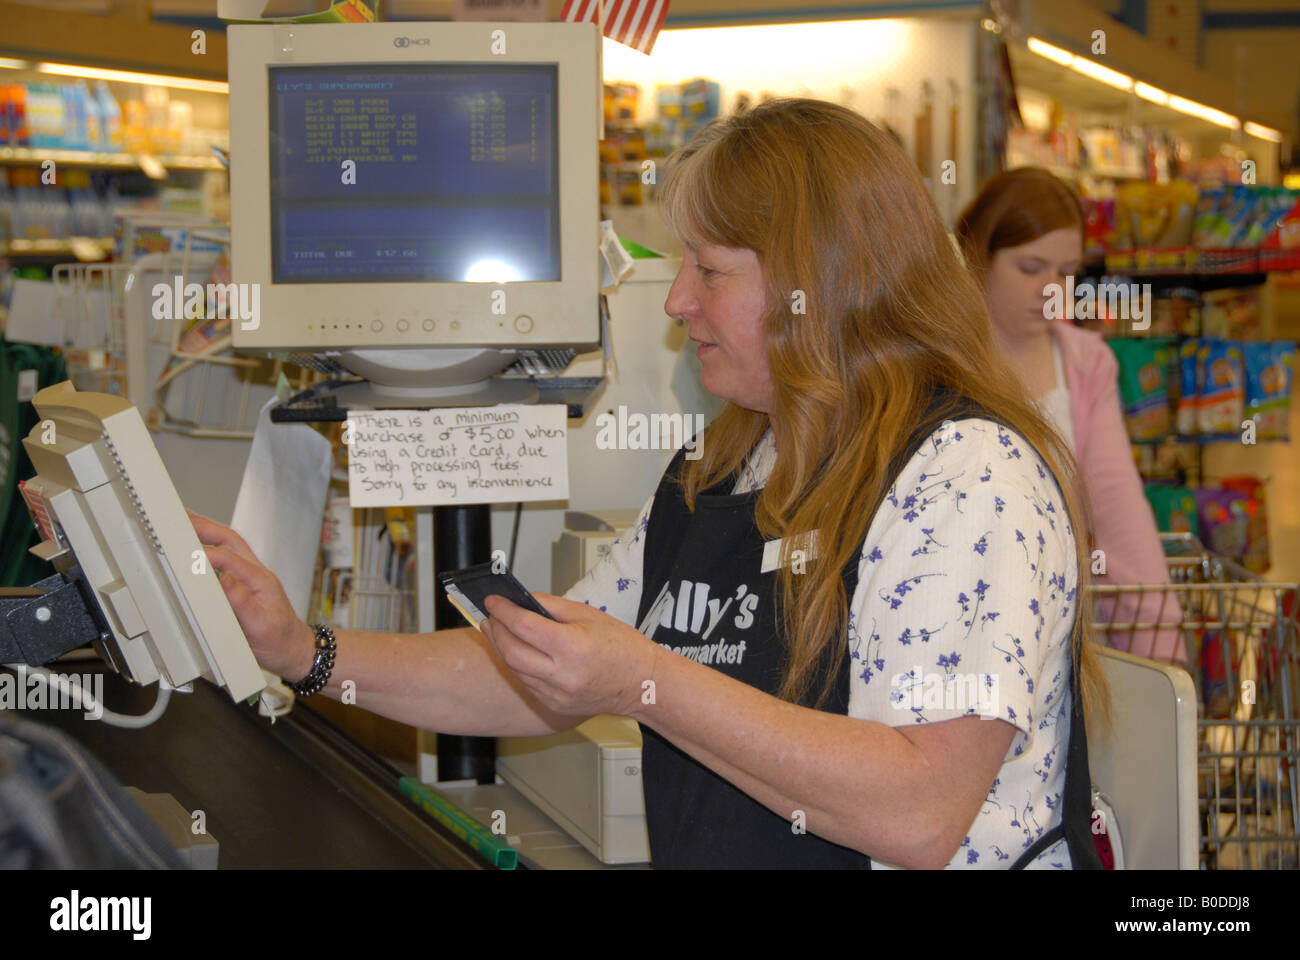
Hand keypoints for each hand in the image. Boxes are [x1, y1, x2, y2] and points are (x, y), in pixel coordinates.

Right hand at [187, 509, 314, 680]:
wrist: (294, 650)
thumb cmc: (280, 640)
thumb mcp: (259, 625)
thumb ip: (241, 602)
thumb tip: (223, 580)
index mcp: (260, 579)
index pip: (229, 557)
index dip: (205, 552)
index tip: (183, 550)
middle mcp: (256, 573)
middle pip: (229, 540)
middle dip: (203, 526)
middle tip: (179, 517)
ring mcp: (251, 576)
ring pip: (228, 544)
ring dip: (206, 530)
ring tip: (184, 520)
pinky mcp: (245, 583)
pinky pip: (226, 557)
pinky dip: (209, 545)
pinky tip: (197, 544)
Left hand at [481, 592, 658, 719]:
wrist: (642, 683)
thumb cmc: (622, 647)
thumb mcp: (589, 614)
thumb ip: (551, 606)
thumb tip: (522, 600)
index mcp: (573, 647)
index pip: (524, 626)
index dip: (504, 611)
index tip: (493, 601)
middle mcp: (563, 675)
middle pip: (512, 652)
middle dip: (495, 632)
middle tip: (490, 616)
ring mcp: (557, 694)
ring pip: (515, 670)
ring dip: (502, 649)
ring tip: (497, 630)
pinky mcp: (555, 705)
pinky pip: (527, 683)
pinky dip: (517, 665)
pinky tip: (517, 651)